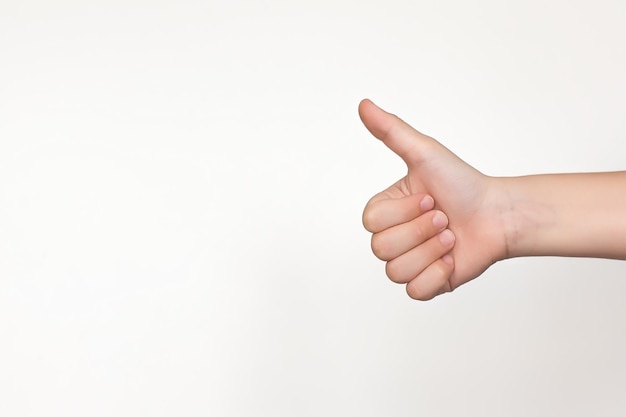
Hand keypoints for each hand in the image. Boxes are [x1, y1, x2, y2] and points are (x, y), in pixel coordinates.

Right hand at [360, 99, 508, 299]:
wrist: (499, 214)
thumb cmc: (463, 182)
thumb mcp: (424, 154)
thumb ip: (391, 131)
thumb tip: (363, 104)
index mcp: (386, 211)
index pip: (372, 223)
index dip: (403, 213)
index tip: (430, 197)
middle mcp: (393, 237)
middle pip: (381, 249)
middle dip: (420, 231)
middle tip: (444, 218)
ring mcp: (409, 262)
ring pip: (397, 272)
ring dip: (431, 252)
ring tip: (450, 237)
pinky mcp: (428, 284)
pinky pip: (416, 291)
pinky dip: (437, 275)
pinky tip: (451, 259)